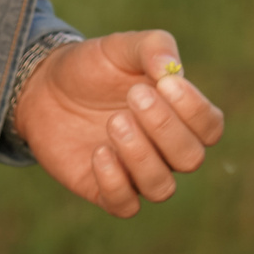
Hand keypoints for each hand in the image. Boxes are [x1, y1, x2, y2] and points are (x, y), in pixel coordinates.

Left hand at [13, 31, 225, 217]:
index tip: (165, 83)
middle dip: (165, 128)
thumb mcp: (121, 46)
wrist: (43, 87)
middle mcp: (164, 149)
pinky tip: (98, 151)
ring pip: (162, 187)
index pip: (210, 127)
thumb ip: (153, 48)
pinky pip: (125, 206)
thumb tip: (172, 69)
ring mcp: (136, 173)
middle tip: (133, 96)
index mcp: (179, 114)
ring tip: (114, 122)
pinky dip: (115, 182)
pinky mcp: (105, 190)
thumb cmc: (93, 66)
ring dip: (141, 156)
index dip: (194, 110)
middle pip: (191, 158)